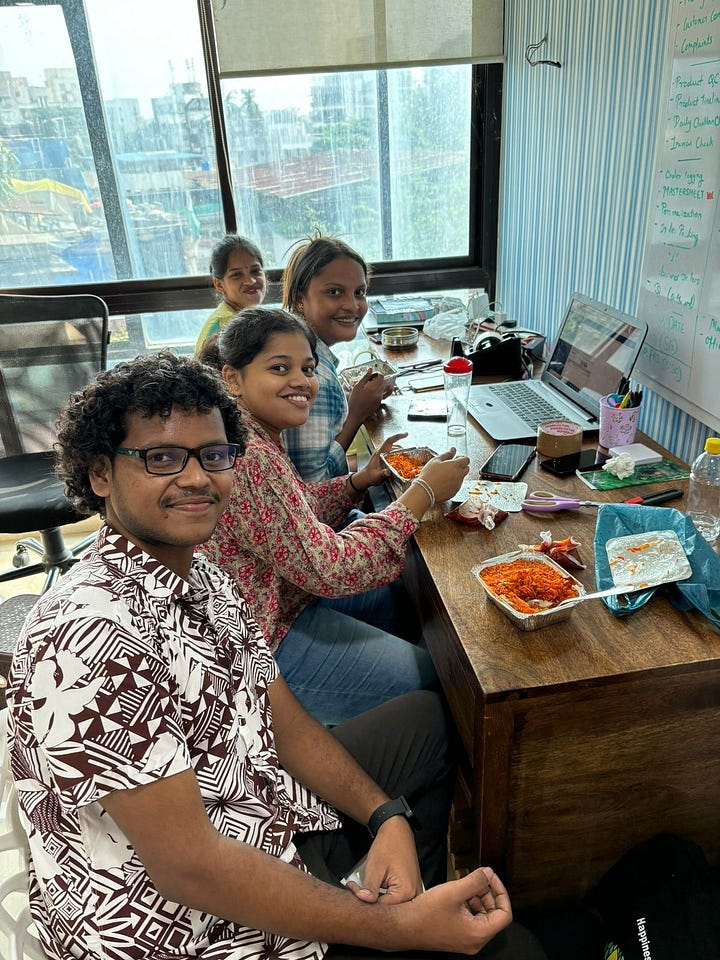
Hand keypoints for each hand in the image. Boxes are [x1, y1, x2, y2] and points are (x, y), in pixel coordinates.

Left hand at [346, 817, 421, 904]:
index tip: (353, 889)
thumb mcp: (375, 867)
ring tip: (364, 887)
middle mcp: (413, 896)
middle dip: (370, 902)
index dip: (364, 901)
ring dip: (377, 899)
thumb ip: (370, 888)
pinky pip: (396, 900)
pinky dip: (384, 896)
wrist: (398, 831)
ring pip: (392, 906)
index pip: (381, 908)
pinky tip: (376, 889)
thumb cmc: (388, 845)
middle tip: (356, 889)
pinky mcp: (411, 890)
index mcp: (405, 893)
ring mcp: (414, 894)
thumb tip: (363, 901)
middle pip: (388, 910)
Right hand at [347, 372, 386, 421]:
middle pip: (384, 383)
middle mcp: (379, 394)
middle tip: (371, 381)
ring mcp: (380, 399)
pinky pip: (383, 395)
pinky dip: (379, 392)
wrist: (355, 414)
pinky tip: (372, 393)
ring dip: (380, 386)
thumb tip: (370, 370)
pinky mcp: (379, 403)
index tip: (371, 376)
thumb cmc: (354, 401)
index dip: (376, 375)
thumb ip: (365, 378)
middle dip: (379, 380)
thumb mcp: (358, 387)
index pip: (381, 377)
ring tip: (372, 387)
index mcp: (373, 388)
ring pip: (384, 389)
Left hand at [355, 433, 407, 488]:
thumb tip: (388, 472)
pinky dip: (398, 454)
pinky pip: (392, 452)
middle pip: (393, 444)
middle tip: (409, 452)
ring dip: (400, 450)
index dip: (398, 436)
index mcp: (379, 452)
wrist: (365, 478)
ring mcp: (381, 453)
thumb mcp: (377, 476)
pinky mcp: (383, 456)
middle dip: (402, 447)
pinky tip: (401, 459)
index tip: (406, 434)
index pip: (389, 441)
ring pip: (393, 448)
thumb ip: (382, 474)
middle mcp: (381, 451)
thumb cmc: (370, 476)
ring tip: (407, 456)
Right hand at [393, 867, 512, 953]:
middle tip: (479, 878)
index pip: (504, 915)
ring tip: (467, 884)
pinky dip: (469, 904)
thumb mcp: (454, 891)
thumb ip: (475, 881)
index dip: (501, 893)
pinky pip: (471, 919)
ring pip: (482, 916)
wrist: (404, 926)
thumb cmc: (425, 914)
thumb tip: (488, 873)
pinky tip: (458, 893)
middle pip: (494, 914)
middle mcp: (474, 941)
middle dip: (488, 893)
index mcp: (478, 934)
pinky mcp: (457, 935)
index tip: (492, 879)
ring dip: (478, 897)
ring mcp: (465, 939)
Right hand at [418, 449, 469, 501]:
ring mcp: (458, 484)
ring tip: (444, 476)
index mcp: (456, 465)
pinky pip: (457, 485)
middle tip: (450, 467)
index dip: (461, 458)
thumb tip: (453, 450)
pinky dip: (453, 483)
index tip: (455, 459)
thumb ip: (447, 454)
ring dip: (456, 475)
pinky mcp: (455, 492)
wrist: (425, 491)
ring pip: (461, 477)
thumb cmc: (429, 475)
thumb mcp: (436, 460)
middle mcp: (460, 475)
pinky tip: (443, 483)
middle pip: (466, 468)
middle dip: (461, 466)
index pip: (466, 459)